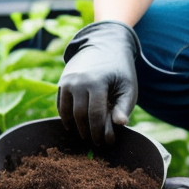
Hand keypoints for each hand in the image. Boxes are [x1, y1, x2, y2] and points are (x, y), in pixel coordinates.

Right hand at [57, 21, 139, 144]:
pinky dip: (66, 117)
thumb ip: (124, 106)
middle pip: (80, 116)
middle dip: (87, 132)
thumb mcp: (128, 87)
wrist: (105, 45)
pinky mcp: (61, 82)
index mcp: (96, 82)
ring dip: (75, 127)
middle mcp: (78, 81)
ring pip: (67, 112)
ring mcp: (67, 81)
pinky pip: (60, 105)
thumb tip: (120, 125)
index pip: (95, 115)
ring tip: (85, 135)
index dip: (99, 132)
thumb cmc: (120, 71)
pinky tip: (74, 126)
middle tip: (94, 142)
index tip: (103, 143)